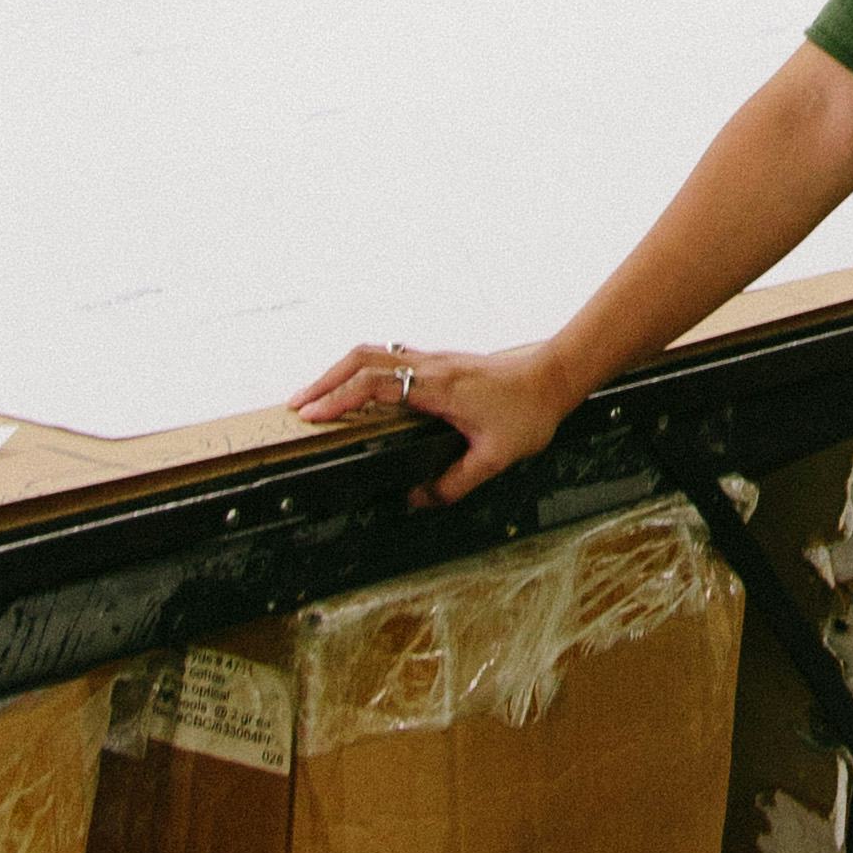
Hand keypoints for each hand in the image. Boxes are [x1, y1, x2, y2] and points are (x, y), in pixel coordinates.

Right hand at [288, 333, 578, 507]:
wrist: (555, 375)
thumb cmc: (530, 411)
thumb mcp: (495, 458)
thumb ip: (454, 482)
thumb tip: (417, 498)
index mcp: (438, 387)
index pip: (375, 385)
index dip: (338, 399)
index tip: (311, 415)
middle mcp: (430, 366)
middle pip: (362, 358)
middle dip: (324, 380)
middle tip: (298, 405)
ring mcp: (434, 360)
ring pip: (374, 354)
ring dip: (341, 372)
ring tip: (318, 398)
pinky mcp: (440, 362)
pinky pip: (391, 359)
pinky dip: (364, 371)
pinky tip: (358, 391)